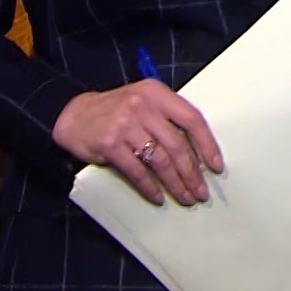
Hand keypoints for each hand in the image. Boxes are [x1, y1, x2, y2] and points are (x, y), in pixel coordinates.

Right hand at [51, 81, 223, 206]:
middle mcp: (143, 106)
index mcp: (157, 93)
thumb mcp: (144, 101)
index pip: (192, 119)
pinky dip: (150, 187)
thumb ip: (167, 117)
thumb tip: (198, 151)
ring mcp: (126, 125)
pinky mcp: (110, 144)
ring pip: (160, 161)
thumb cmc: (116, 110)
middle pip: (177, 145)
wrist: (74, 114)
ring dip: (176, 184)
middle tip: (200, 192)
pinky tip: (158, 197)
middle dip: (192, 173)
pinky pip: (137, 171)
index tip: (215, 166)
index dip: (207, 145)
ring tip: (185, 197)